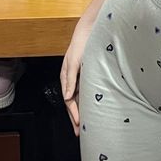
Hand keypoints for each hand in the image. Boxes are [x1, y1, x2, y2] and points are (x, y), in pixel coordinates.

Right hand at [60, 11, 94, 135]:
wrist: (93, 28)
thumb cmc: (82, 42)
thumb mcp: (75, 60)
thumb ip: (71, 78)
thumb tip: (67, 97)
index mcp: (67, 77)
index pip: (69, 101)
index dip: (73, 114)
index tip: (78, 125)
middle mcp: (73, 79)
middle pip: (73, 102)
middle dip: (76, 117)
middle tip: (80, 132)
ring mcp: (81, 76)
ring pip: (80, 98)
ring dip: (83, 110)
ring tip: (87, 124)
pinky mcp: (89, 73)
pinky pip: (87, 90)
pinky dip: (89, 100)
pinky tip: (94, 107)